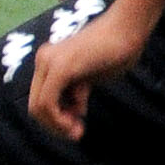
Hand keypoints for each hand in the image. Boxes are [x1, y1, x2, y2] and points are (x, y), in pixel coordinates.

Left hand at [28, 5, 145, 141]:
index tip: (76, 127)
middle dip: (55, 126)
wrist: (128, 30)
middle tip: (76, 134)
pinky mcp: (60, 68)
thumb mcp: (91, 77)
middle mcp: (44, 59)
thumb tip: (73, 113)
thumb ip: (77, 92)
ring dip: (58, 126)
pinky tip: (76, 123)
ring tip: (78, 130)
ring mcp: (49, 62)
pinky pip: (48, 103)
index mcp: (49, 60)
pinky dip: (59, 120)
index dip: (55, 120)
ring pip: (39, 108)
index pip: (40, 99)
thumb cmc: (116, 51)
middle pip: (35, 106)